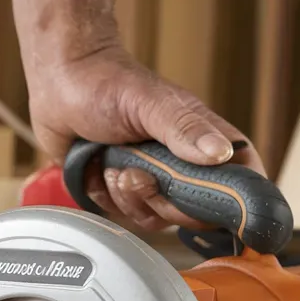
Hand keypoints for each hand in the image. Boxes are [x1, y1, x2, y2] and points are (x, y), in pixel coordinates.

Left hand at [31, 45, 264, 231]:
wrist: (57, 82)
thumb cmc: (106, 82)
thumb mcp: (150, 103)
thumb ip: (184, 128)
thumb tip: (221, 153)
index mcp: (204, 139)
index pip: (242, 179)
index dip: (236, 200)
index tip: (211, 206)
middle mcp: (183, 163)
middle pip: (197, 212)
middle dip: (165, 201)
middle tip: (140, 174)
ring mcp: (154, 178)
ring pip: (159, 218)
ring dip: (132, 197)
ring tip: (115, 166)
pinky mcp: (124, 189)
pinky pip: (127, 215)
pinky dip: (110, 198)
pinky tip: (100, 169)